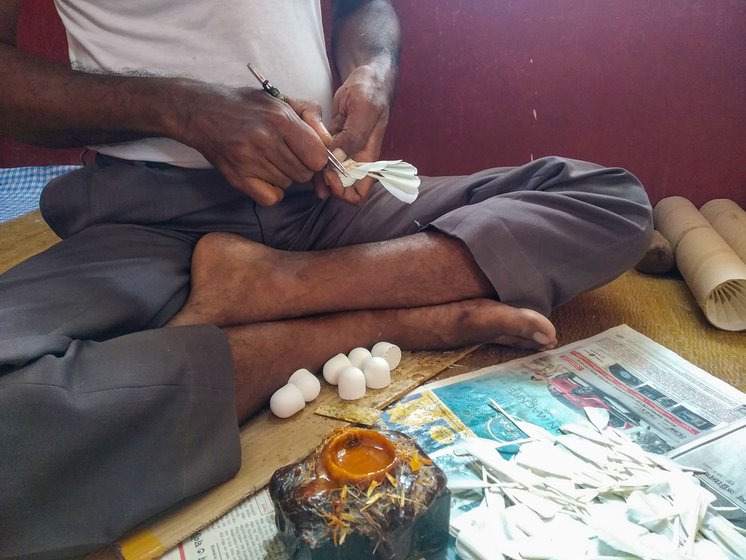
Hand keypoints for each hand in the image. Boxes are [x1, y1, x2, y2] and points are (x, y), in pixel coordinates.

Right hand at [176, 84, 331, 205]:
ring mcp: (249, 161)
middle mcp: (264, 140)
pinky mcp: (237, 178)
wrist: (200, 111)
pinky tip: (264, 175)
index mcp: (279, 119)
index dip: (317, 156)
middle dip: (301, 166)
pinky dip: (272, 191)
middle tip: (286, 153)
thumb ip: (310, 116)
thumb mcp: (281, 100)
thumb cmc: (246, 105)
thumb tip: (328, 142)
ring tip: (270, 158)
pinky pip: (271, 198)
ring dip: (285, 176)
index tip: (308, 151)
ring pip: (288, 185)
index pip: (317, 156)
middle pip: (304, 173)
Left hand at [314, 64, 391, 205]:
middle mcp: (356, 160)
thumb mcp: (364, 110)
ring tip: (303, 166)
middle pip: (341, 188)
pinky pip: (322, 159)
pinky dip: (312, 161)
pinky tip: (302, 154)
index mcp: (368, 158)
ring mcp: (344, 152)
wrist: (366, 77)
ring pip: (329, 176)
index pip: (360, 193)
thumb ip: (353, 135)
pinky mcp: (333, 142)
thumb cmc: (370, 91)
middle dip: (327, 185)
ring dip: (317, 176)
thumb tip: (338, 159)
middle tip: (313, 170)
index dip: (344, 192)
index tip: (331, 177)